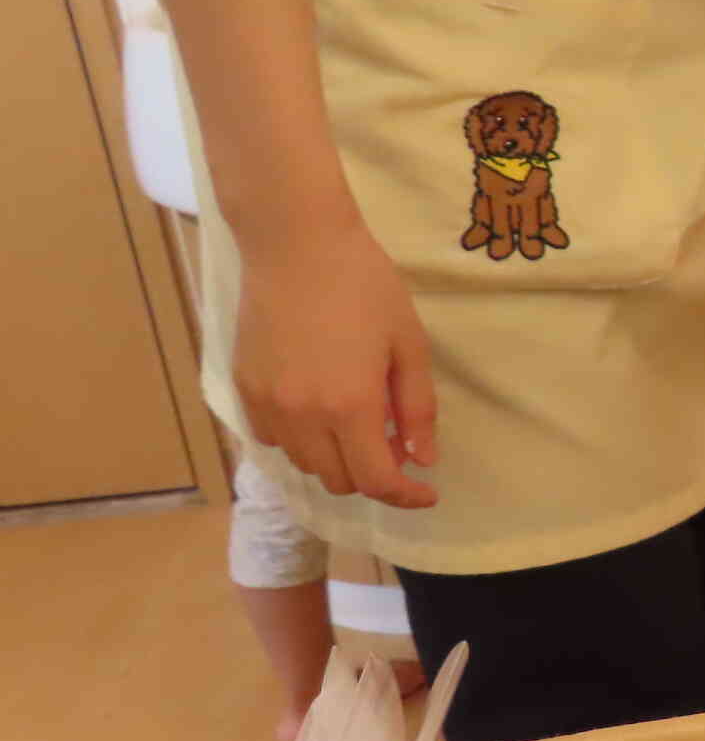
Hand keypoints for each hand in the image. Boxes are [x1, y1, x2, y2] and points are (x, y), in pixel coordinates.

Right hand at [233, 227, 438, 508]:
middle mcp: (302, 416)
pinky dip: (299, 440)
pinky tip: (316, 410)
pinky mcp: (242, 388)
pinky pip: (271, 439)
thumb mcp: (409, 345)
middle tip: (393, 442)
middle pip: (338, 480)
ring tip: (356, 423)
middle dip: (372, 474)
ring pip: (303, 464)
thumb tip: (421, 460)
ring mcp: (266, 404)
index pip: (377, 481)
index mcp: (350, 406)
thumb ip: (417, 409)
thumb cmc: (365, 286)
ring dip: (335, 459)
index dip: (405, 496)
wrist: (296, 244)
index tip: (426, 492)